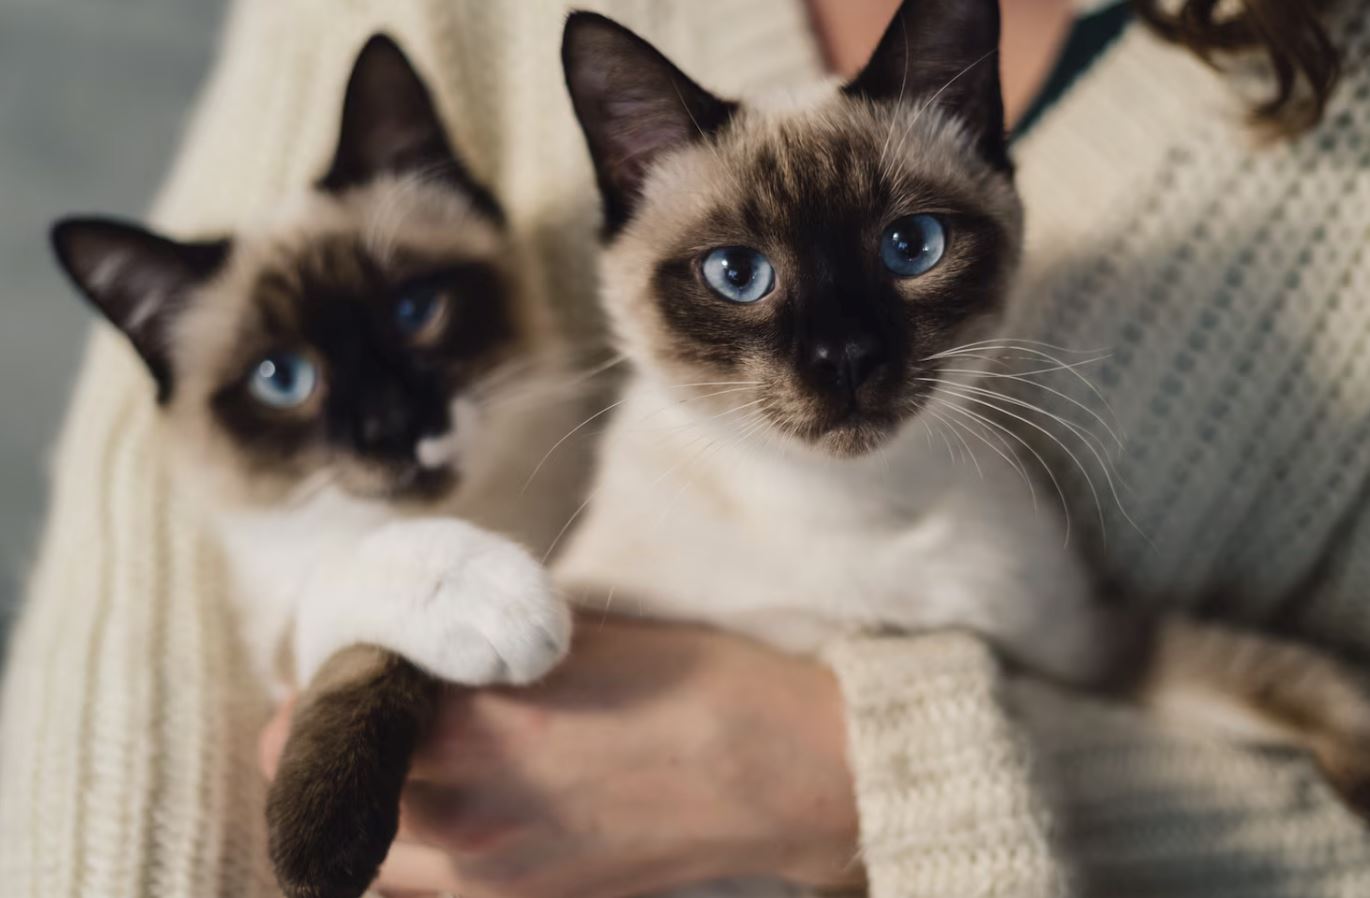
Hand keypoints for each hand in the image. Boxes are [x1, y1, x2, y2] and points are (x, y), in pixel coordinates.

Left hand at [260, 617, 863, 897]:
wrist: (783, 775)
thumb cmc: (695, 684)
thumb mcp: (577, 636)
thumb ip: (480, 649)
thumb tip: (419, 648)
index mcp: (479, 733)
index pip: (333, 718)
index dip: (318, 689)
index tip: (332, 668)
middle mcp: (470, 819)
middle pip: (329, 796)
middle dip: (318, 750)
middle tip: (344, 710)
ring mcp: (498, 877)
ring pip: (369, 855)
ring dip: (358, 804)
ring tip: (391, 760)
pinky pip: (431, 884)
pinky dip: (409, 849)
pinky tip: (445, 806)